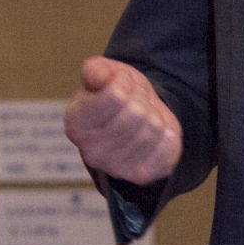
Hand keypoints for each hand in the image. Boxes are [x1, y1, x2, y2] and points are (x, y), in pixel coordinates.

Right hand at [64, 57, 181, 185]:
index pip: (115, 95)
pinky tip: (156, 134)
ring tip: (144, 117)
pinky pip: (167, 145)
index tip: (120, 85)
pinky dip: (167, 133)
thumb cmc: (117, 94)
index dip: (124, 82)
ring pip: (153, 128)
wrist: (136, 122)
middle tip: (135, 102)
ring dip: (154, 115)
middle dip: (141, 99)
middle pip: (136, 113)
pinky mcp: (141, 175)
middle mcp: (91, 152)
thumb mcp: (105, 73)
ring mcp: (116, 168)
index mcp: (76, 123)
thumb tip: (100, 77)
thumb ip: (97, 69)